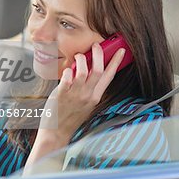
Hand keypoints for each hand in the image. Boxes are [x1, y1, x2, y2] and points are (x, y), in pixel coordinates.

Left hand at [26, 43, 125, 164]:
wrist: (57, 132)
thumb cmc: (71, 117)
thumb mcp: (86, 103)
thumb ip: (89, 88)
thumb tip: (89, 68)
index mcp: (96, 97)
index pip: (109, 76)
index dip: (116, 62)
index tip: (121, 50)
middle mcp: (88, 95)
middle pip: (98, 70)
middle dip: (99, 54)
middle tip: (96, 45)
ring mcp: (75, 95)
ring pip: (83, 71)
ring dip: (81, 59)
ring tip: (78, 57)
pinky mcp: (62, 95)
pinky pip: (67, 77)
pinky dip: (67, 70)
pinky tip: (67, 70)